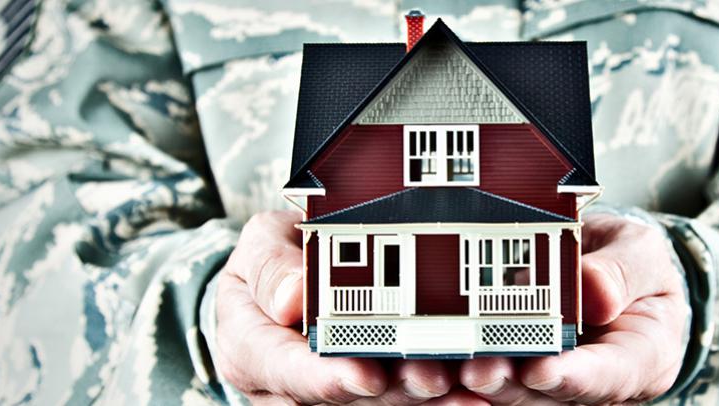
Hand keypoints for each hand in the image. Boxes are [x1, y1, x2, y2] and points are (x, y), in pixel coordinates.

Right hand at [213, 211, 457, 404]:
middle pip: (338, 400)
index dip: (328, 378)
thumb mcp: (259, 243)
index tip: (369, 375)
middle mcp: (283, 385)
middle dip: (391, 393)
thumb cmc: (275, 259)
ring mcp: (321, 396)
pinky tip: (468, 394)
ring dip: (418, 402)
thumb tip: (293, 299)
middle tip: (435, 380)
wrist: (285, 281)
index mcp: (249, 348)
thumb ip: (271, 266)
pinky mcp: (357, 397)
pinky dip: (432, 401)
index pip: (286, 371)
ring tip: (464, 391)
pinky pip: (393, 404)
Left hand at [460, 213, 689, 403]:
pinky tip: (428, 366)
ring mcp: (555, 382)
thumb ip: (623, 272)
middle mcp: (595, 380)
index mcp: (640, 357)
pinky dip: (456, 376)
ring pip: (516, 395)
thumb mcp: (642, 253)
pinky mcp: (519, 374)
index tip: (541, 368)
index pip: (610, 377)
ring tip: (446, 370)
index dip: (574, 378)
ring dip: (480, 385)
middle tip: (479, 369)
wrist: (611, 271)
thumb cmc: (632, 266)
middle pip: (552, 395)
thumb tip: (592, 293)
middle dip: (512, 384)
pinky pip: (490, 382)